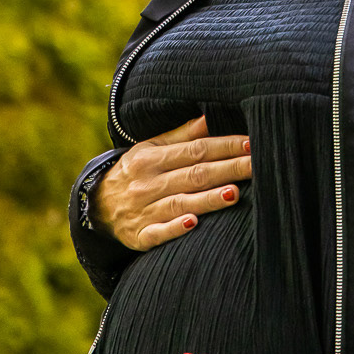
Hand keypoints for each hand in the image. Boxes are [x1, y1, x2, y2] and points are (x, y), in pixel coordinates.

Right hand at [93, 118, 251, 251]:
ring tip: (234, 193)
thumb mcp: (151, 147)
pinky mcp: (140, 236)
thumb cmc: (135, 172)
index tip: (251, 143)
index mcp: (152, 157)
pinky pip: (158, 233)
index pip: (195, 150)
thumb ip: (182, 135)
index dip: (224, 146)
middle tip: (258, 165)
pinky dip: (175, 228)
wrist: (95, 206)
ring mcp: (144, 210)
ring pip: (180, 202)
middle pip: (195, 175)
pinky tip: (194, 224)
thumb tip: (212, 116)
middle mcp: (148, 182)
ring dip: (207, 199)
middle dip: (228, 169)